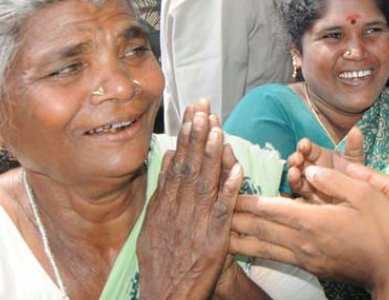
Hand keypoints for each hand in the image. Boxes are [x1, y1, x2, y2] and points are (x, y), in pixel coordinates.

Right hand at [137, 100, 244, 298]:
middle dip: (197, 135)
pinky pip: (223, 211)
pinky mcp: (213, 240)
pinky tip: (237, 170)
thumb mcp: (151, 223)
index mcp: (165, 204)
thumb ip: (161, 190)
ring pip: (205, 183)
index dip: (186, 135)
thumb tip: (167, 157)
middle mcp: (178, 210)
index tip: (193, 111)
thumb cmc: (161, 261)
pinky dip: (229, 190)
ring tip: (218, 129)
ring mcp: (196, 224)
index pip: (178, 163)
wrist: (165, 295)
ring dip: (212, 155)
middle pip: (190, 166)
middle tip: (205, 107)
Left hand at [231, 165, 388, 294]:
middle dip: (234, 216)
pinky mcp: (309, 267)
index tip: (225, 186)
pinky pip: (275, 257)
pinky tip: (248, 250)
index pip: (269, 207)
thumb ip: (333, 180)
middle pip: (259, 228)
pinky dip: (256, 252)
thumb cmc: (382, 229)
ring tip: (217, 234)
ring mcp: (304, 257)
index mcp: (313, 220)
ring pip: (262, 247)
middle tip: (210, 207)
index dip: (245, 196)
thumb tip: (308, 170)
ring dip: (239, 239)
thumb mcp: (365, 194)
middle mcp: (302, 241)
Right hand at [285, 128, 363, 200]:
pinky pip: (297, 200)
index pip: (307, 148)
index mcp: (317, 156)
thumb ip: (354, 146)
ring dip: (292, 176)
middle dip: (295, 160)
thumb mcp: (354, 161)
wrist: (356, 199)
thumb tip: (356, 130)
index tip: (305, 144)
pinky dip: (292, 198)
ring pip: (295, 180)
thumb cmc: (352, 176)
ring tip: (294, 173)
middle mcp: (309, 170)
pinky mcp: (307, 202)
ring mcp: (307, 186)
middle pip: (297, 163)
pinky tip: (291, 194)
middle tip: (297, 158)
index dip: (304, 145)